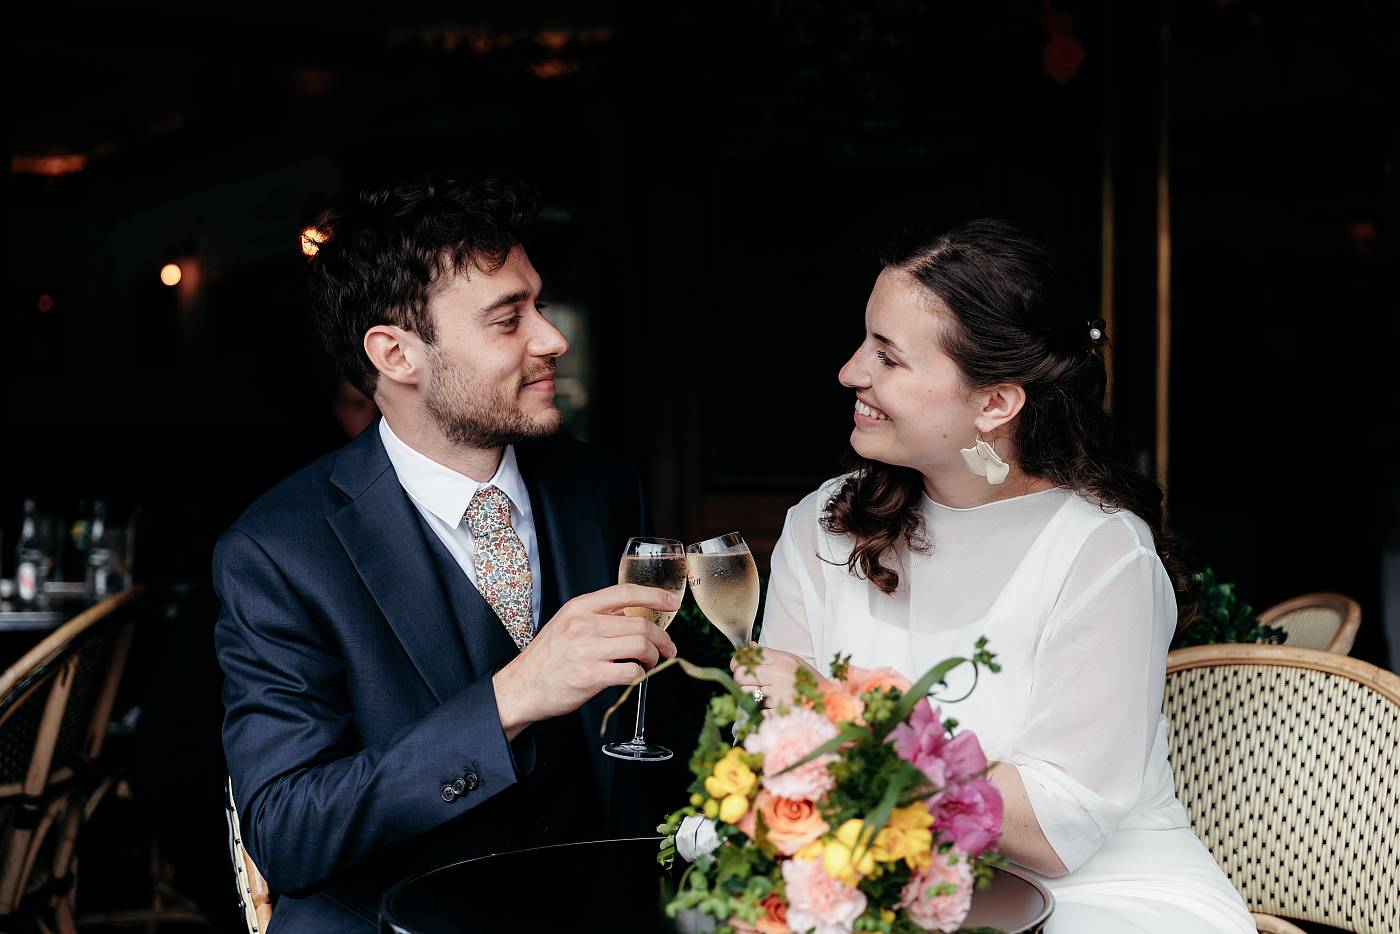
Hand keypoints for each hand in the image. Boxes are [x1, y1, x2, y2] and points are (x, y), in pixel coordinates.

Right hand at [493, 584, 678, 737]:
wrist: (522, 687)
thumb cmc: (548, 657)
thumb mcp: (567, 624)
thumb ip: (597, 616)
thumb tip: (633, 614)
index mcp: (579, 607)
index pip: (626, 592)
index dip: (655, 597)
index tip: (673, 604)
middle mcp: (583, 625)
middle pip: (640, 625)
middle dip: (662, 638)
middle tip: (667, 648)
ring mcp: (586, 650)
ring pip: (640, 646)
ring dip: (653, 657)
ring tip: (650, 663)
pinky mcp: (589, 676)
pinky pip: (630, 672)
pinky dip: (639, 675)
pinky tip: (634, 676)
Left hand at [730, 645, 820, 708]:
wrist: (829, 703)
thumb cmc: (808, 682)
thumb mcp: (792, 661)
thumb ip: (770, 655)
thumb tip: (749, 646)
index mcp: (783, 659)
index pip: (748, 656)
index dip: (737, 662)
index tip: (736, 666)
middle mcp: (780, 674)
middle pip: (741, 675)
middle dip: (740, 679)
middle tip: (747, 682)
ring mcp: (779, 694)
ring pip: (746, 693)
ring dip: (749, 695)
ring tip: (761, 695)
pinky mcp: (779, 711)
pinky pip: (757, 708)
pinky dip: (760, 709)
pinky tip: (770, 706)